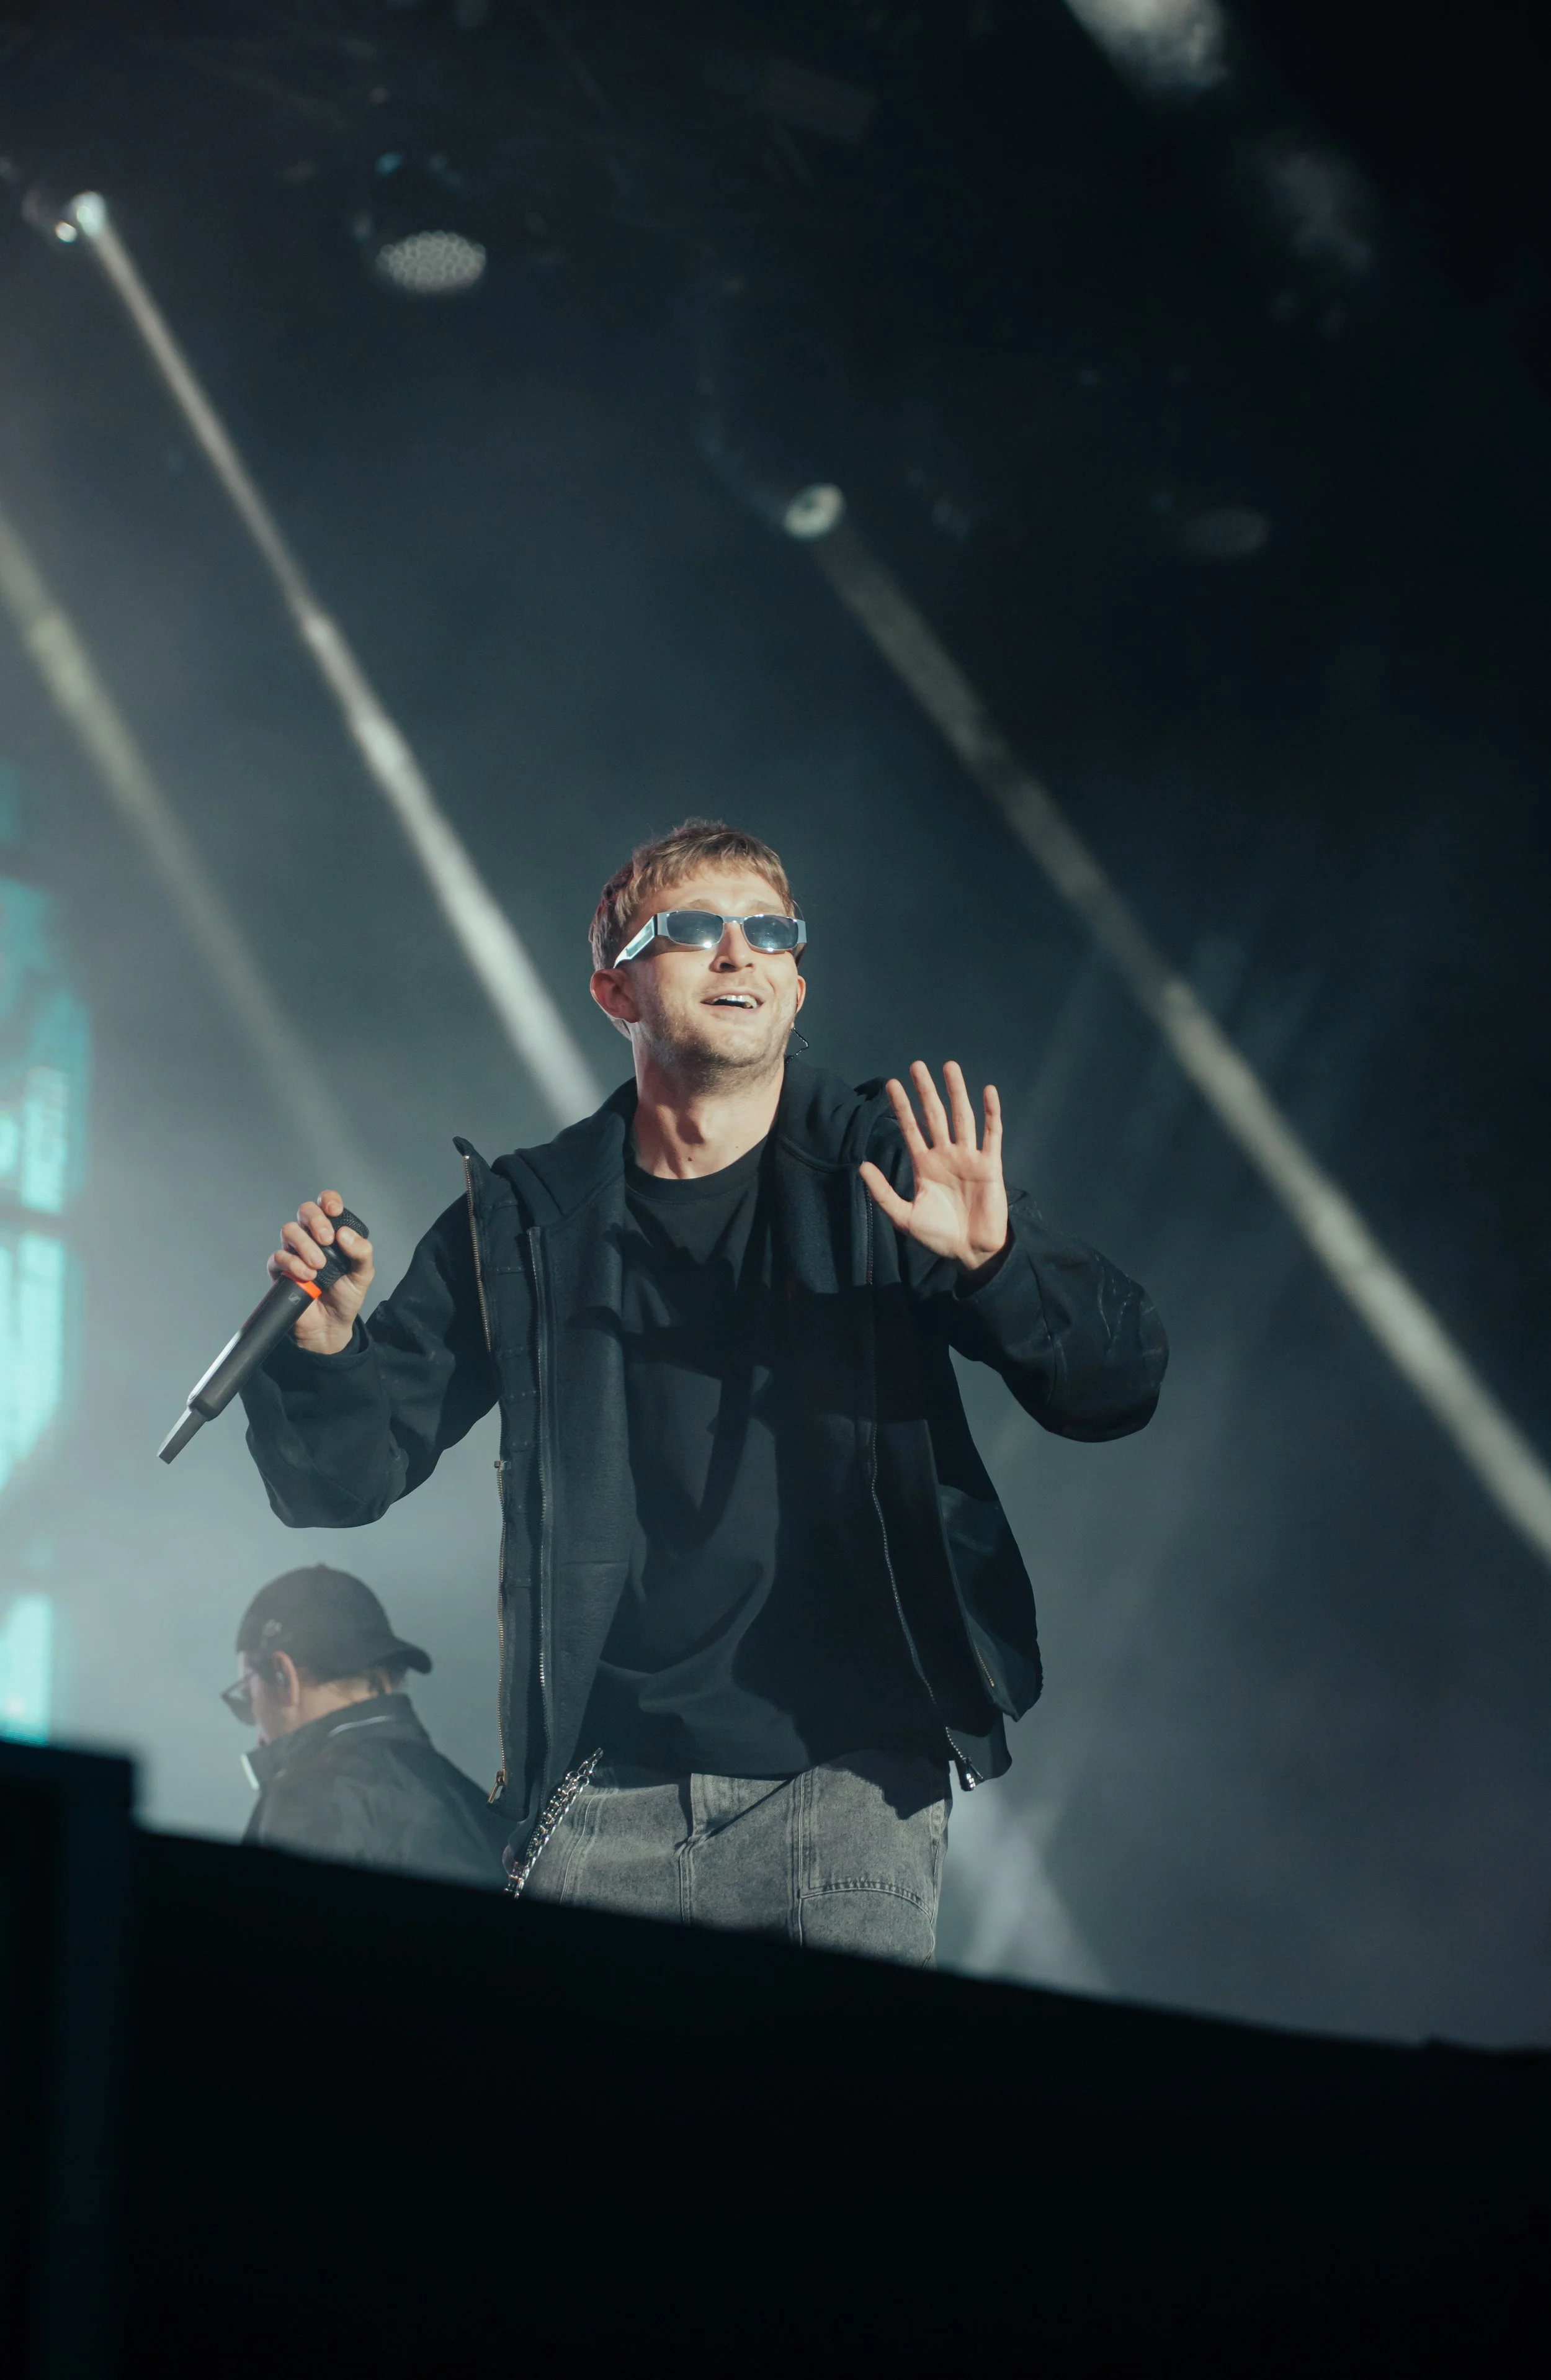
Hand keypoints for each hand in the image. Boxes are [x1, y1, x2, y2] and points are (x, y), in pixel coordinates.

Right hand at [267, 1191, 373, 1354]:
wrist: (330, 1326)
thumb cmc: (346, 1296)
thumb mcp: (363, 1274)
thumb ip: (362, 1253)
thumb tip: (345, 1234)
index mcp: (332, 1234)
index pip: (326, 1205)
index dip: (328, 1200)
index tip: (334, 1210)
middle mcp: (311, 1238)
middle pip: (304, 1211)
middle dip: (316, 1221)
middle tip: (327, 1240)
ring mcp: (294, 1253)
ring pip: (289, 1230)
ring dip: (305, 1245)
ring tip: (319, 1265)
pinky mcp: (280, 1271)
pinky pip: (278, 1257)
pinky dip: (293, 1264)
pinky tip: (308, 1276)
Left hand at [859, 1061, 1009, 1277]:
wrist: (970, 1252)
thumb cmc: (938, 1236)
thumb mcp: (903, 1217)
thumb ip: (883, 1192)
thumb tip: (861, 1165)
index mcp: (925, 1165)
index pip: (911, 1128)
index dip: (902, 1107)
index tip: (891, 1084)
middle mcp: (946, 1155)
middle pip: (934, 1115)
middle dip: (926, 1091)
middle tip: (917, 1065)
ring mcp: (969, 1157)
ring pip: (962, 1117)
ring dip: (956, 1092)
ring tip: (949, 1067)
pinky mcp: (990, 1164)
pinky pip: (992, 1134)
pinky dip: (991, 1113)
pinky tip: (987, 1091)